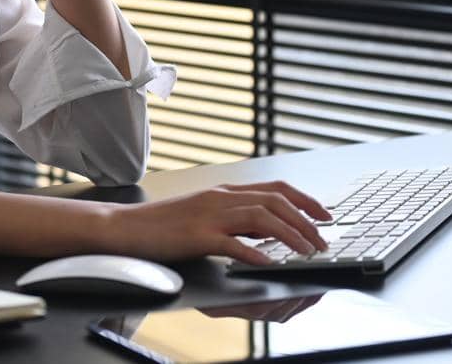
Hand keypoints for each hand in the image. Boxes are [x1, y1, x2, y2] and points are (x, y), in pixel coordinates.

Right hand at [101, 181, 331, 266]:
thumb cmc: (164, 224)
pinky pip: (232, 243)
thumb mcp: (205, 214)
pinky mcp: (196, 235)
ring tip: (306, 252)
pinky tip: (269, 264)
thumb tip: (267, 228)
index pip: (276, 188)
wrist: (125, 227)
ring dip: (290, 235)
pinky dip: (254, 252)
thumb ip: (234, 217)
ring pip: (261, 217)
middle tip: (323, 239)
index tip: (326, 214)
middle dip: (306, 220)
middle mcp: (221, 197)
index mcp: (225, 191)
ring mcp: (209, 215)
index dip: (305, 200)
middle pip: (275, 200)